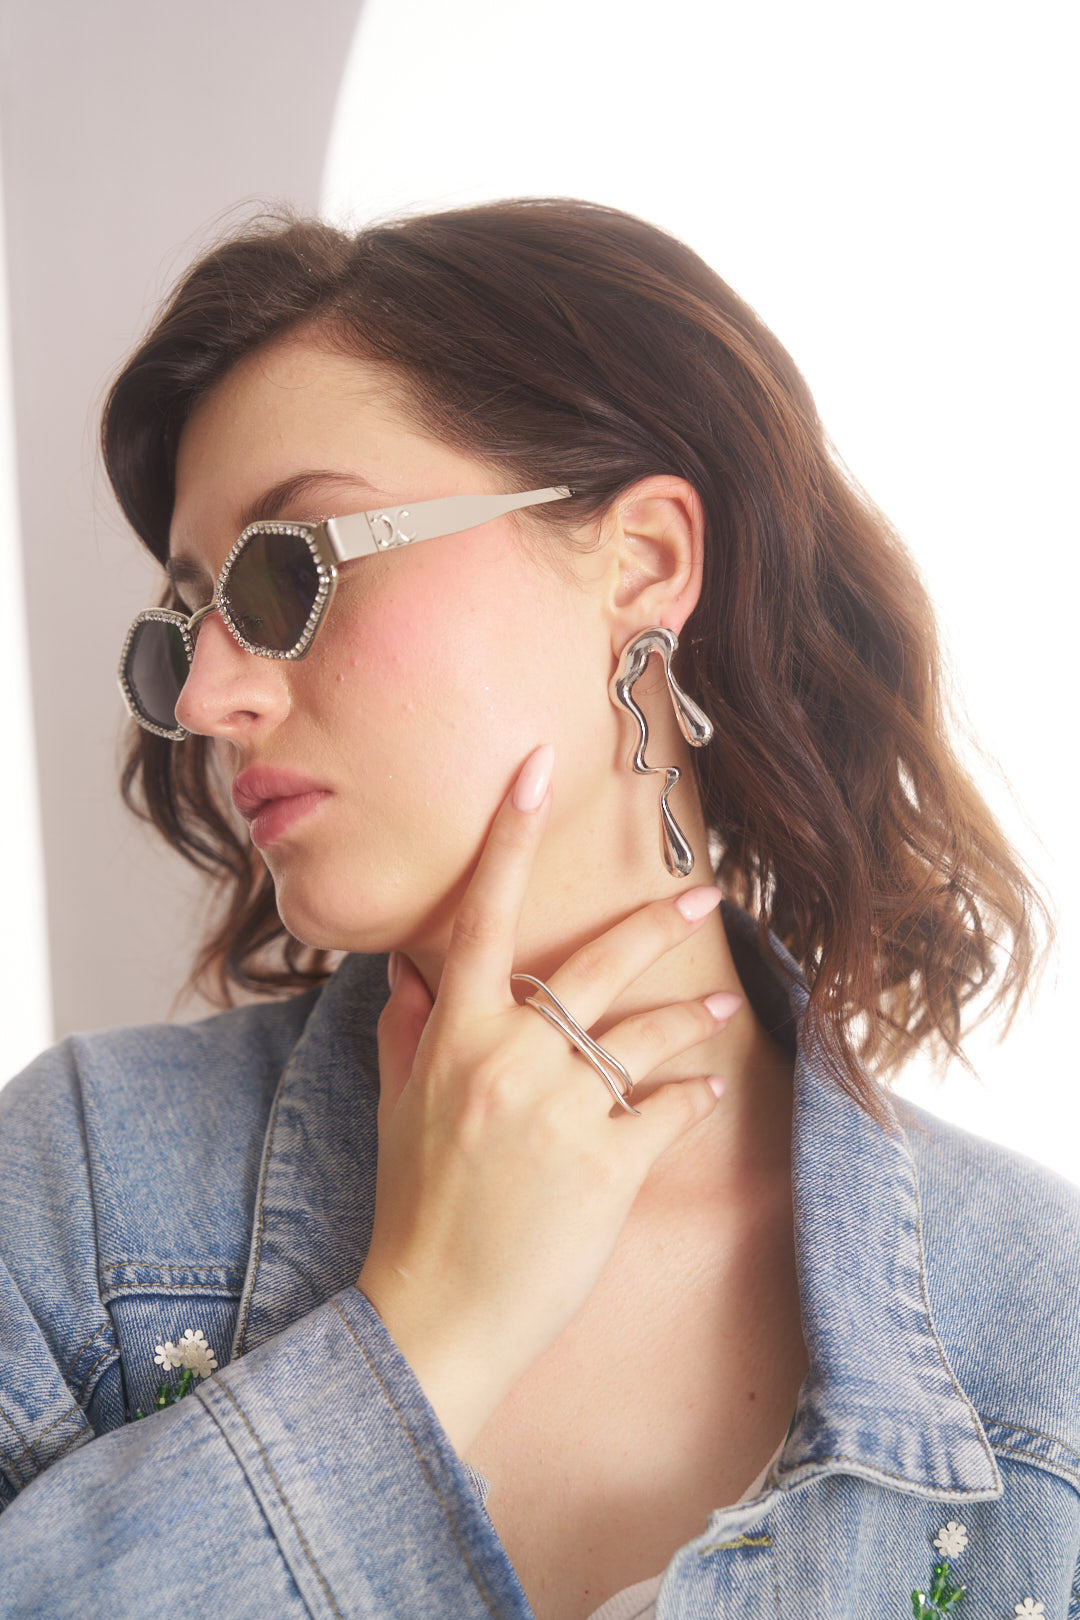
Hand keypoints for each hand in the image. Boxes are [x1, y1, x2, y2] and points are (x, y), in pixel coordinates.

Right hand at [356, 742, 737, 1452]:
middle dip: (657, 924)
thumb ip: (404, 1031)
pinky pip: (668, 1109)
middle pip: (593, 966)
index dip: (508, 839)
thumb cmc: (413, 1206)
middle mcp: (507, 1060)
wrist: (436, 1312)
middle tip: (705, 895)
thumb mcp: (393, 1110)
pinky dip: (693, 1096)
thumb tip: (407, 973)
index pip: (479, 918)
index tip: (534, 772)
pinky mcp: (607, 1167)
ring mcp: (559, 1113)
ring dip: (691, 1017)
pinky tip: (710, 1089)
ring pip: (644, 1035)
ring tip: (725, 1007)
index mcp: (452, 1037)